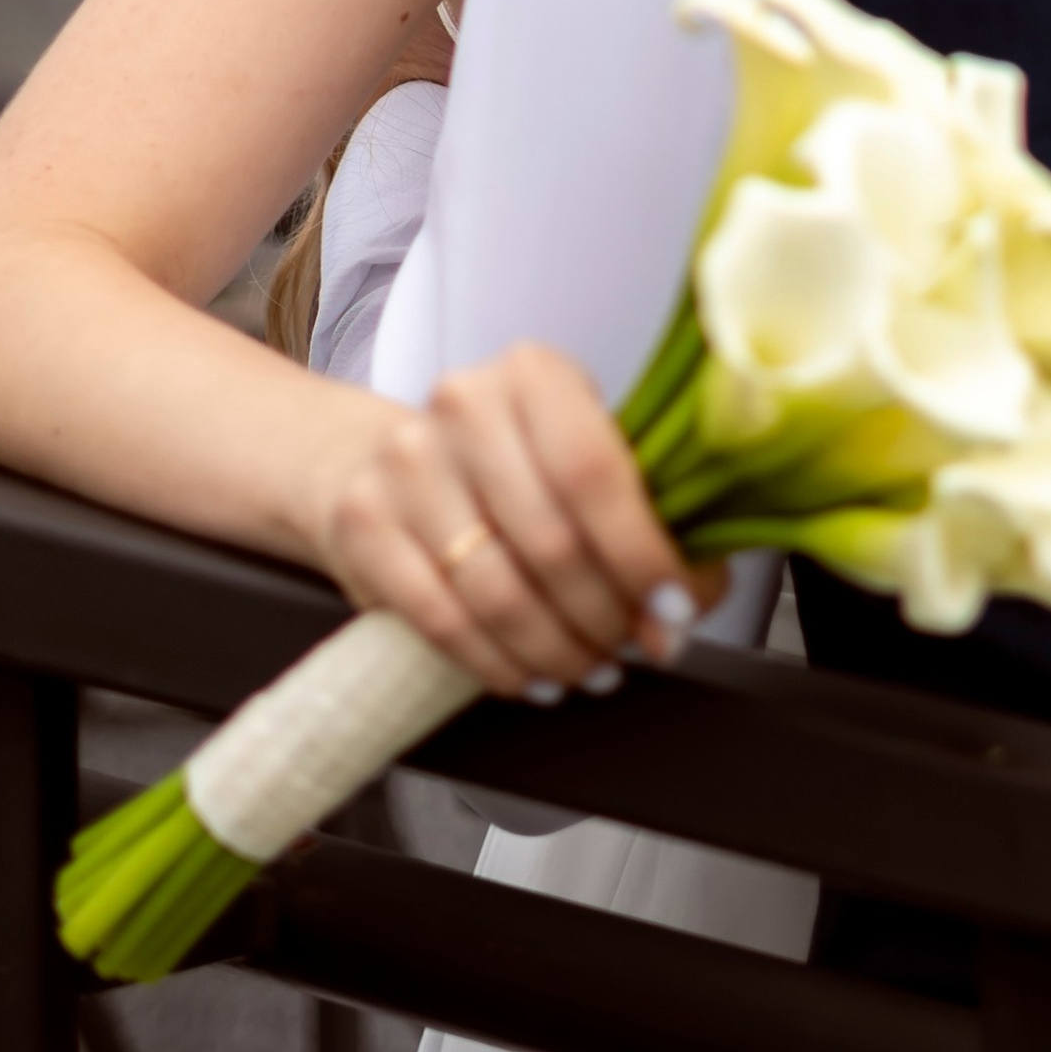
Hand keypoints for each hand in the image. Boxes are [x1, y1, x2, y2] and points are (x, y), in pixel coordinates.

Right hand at [309, 349, 721, 696]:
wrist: (379, 460)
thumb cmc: (509, 465)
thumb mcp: (577, 456)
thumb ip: (640, 515)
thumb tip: (687, 601)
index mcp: (534, 374)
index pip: (595, 473)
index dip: (642, 554)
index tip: (674, 607)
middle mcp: (464, 406)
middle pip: (551, 542)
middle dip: (607, 614)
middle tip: (636, 648)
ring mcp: (406, 465)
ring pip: (498, 591)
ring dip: (558, 649)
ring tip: (590, 668)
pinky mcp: (363, 524)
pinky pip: (442, 620)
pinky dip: (498, 664)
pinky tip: (532, 676)